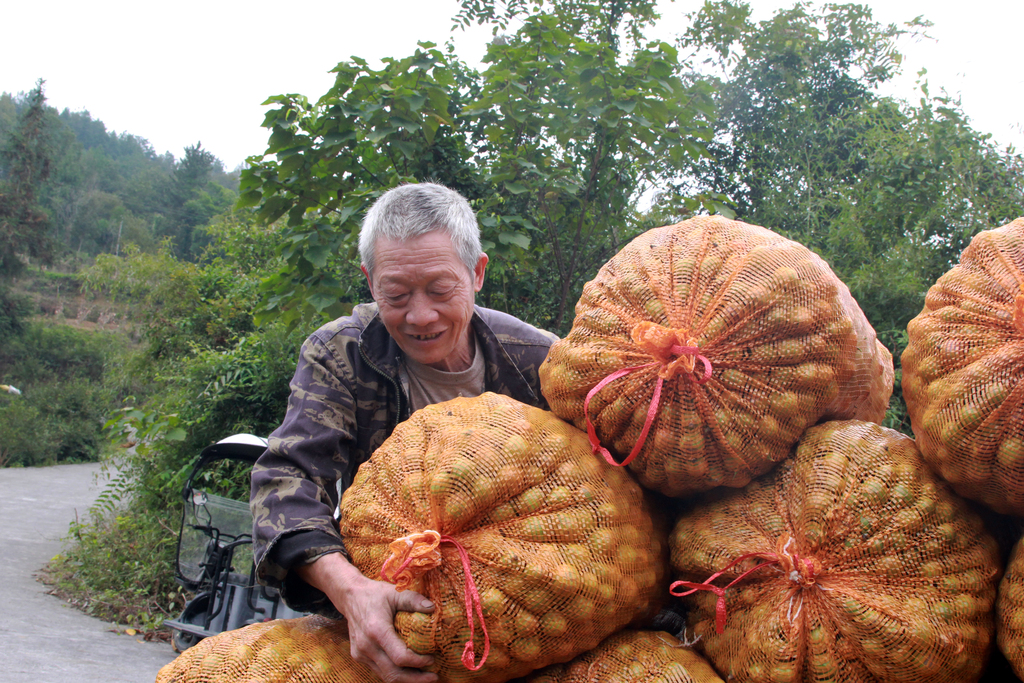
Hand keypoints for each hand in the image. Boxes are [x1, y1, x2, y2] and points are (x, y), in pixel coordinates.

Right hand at [295, 552, 436, 682]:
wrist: (350, 597)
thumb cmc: (375, 594)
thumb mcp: (395, 593)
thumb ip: (413, 600)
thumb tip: (432, 608)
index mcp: (376, 630)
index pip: (400, 657)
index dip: (418, 662)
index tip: (432, 658)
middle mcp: (367, 646)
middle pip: (393, 673)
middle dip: (415, 679)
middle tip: (433, 677)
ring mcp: (360, 653)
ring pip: (385, 676)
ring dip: (406, 679)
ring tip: (424, 676)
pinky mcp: (358, 656)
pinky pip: (379, 670)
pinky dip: (394, 673)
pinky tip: (408, 670)